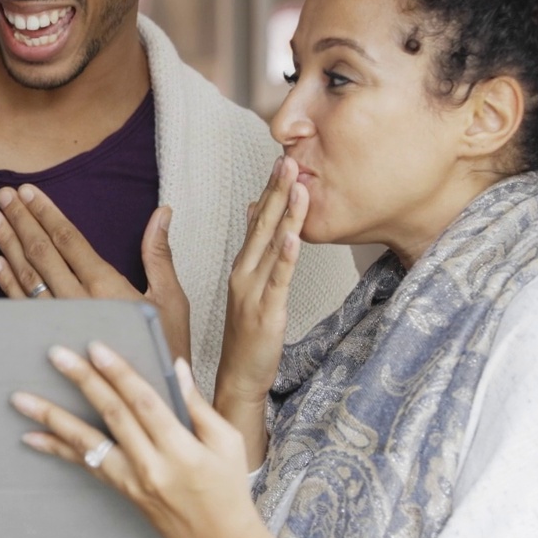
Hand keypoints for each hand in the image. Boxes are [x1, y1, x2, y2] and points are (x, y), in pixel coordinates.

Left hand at [0, 184, 190, 360]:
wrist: (153, 399)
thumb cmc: (166, 348)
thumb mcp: (171, 298)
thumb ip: (159, 253)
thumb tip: (162, 212)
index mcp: (108, 287)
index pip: (69, 240)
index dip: (46, 213)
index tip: (28, 192)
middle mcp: (79, 302)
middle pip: (43, 253)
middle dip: (21, 221)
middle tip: (3, 194)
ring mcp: (60, 323)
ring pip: (28, 277)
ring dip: (7, 245)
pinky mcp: (49, 341)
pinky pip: (22, 308)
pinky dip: (7, 283)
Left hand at [10, 343, 274, 537]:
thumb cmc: (228, 488)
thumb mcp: (227, 443)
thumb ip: (197, 405)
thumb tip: (176, 367)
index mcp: (182, 449)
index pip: (144, 403)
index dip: (119, 373)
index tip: (96, 348)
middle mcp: (152, 465)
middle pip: (112, 415)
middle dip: (83, 381)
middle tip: (56, 355)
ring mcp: (133, 481)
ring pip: (87, 443)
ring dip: (52, 418)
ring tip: (22, 399)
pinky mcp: (122, 490)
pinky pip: (85, 465)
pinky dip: (56, 450)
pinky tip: (31, 437)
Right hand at [214, 157, 307, 466]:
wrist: (238, 379)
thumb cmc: (247, 337)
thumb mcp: (250, 291)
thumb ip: (257, 256)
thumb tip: (262, 220)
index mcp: (242, 268)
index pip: (259, 222)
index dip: (271, 191)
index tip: (283, 160)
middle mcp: (244, 274)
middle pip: (264, 226)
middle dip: (279, 191)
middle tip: (291, 158)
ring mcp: (253, 293)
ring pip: (273, 247)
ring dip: (286, 215)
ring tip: (299, 185)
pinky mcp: (266, 312)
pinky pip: (278, 281)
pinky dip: (287, 258)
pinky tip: (295, 237)